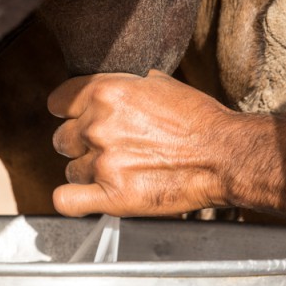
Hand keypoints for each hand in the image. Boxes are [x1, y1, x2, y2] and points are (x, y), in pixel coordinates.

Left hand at [48, 70, 240, 216]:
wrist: (225, 154)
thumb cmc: (199, 119)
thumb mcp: (159, 84)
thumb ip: (124, 86)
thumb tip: (110, 88)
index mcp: (105, 93)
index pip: (59, 102)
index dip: (69, 113)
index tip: (78, 120)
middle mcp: (98, 126)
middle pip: (62, 139)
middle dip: (81, 145)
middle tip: (108, 150)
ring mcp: (103, 162)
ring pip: (70, 170)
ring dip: (88, 173)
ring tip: (117, 172)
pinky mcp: (112, 196)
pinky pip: (66, 201)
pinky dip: (73, 201)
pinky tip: (88, 196)